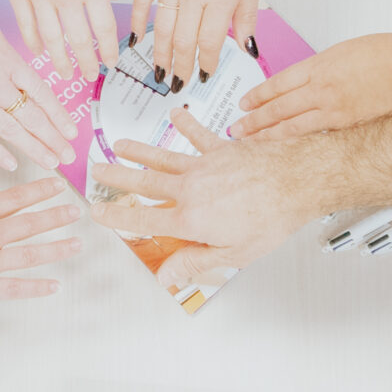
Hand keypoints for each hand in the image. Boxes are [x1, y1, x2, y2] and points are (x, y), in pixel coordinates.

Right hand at [0, 0, 75, 172]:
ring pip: (12, 132)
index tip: (71, 130)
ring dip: (34, 149)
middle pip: (33, 117)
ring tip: (51, 163)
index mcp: (8, 62)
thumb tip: (14, 66)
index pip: (43, 95)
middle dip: (55, 139)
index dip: (60, 116)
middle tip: (69, 155)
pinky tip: (11, 164)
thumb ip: (5, 53)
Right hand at [0, 0, 118, 82]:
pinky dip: (32, 41)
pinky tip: (38, 51)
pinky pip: (26, 24)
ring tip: (65, 73)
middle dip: (87, 63)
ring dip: (60, 60)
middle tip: (90, 77)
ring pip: (52, 39)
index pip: (104, 28)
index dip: (108, 49)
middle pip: (79, 40)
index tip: (111, 62)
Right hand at [0, 168, 84, 311]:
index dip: (39, 190)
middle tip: (76, 211)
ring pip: (29, 254)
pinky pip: (15, 288)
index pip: (15, 198)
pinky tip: (56, 285)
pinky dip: (36, 288)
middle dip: (55, 216)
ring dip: (56, 248)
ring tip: (77, 244)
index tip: (58, 185)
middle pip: (29, 224)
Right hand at [85, 108, 333, 291]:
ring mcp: (203, 165)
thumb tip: (166, 276)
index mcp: (189, 219)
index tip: (97, 213)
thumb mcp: (232, 254)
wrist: (295, 179)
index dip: (116, 218)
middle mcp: (189, 189)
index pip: (142, 221)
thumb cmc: (270, 218)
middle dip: (117, 178)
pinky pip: (198, 134)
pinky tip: (175, 115)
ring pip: (162, 157)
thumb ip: (194, 262)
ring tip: (119, 145)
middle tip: (97, 172)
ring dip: (138, 151)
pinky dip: (185, 125)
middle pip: (143, 184)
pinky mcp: (221, 148)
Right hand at [130, 0, 262, 85]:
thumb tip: (247, 46)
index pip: (209, 42)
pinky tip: (135, 38)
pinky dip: (136, 20)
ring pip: (161, 27)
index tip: (203, 74)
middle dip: (180, 66)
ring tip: (159, 71)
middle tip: (177, 83)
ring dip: (159, 53)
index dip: (205, 63)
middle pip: (183, 41)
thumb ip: (247, 15)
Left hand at [234, 24, 391, 139]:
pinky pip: (314, 134)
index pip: (277, 83)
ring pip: (291, 125)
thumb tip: (310, 80)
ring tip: (250, 142)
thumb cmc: (386, 53)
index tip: (244, 104)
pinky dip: (296, 140)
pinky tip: (285, 147)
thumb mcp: (344, 52)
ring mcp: (333, 108)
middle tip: (236, 128)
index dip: (258, 95)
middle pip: (278, 107)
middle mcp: (321, 88)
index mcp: (318, 65)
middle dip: (254, 120)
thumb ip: (323, 68)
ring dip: (267, 135)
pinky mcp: (348, 123)